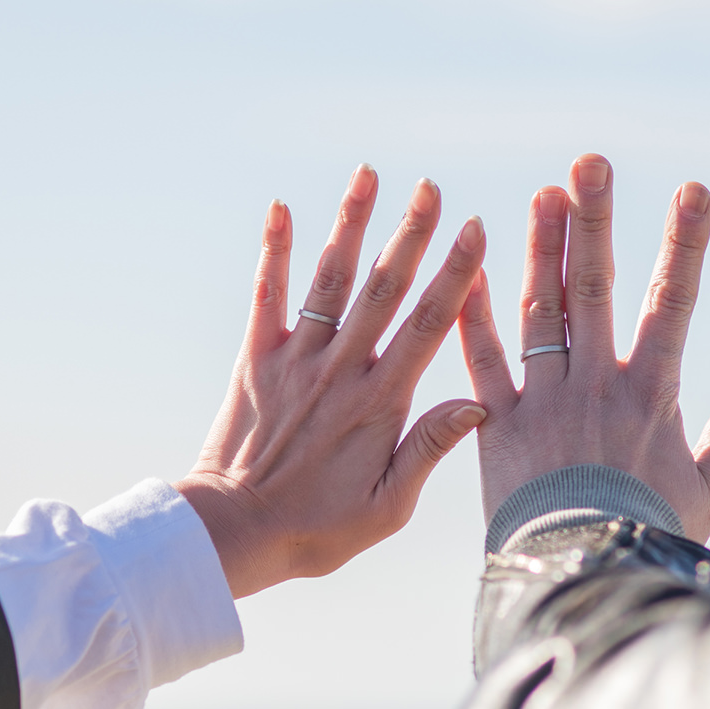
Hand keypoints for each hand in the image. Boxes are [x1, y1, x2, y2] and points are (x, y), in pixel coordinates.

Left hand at [178, 167, 488, 597]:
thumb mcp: (386, 508)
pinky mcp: (255, 360)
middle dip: (410, 234)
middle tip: (432, 187)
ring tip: (369, 175)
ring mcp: (295, 360)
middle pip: (384, 289)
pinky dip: (274, 250)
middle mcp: (339, 371)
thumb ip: (428, 450)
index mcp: (379, 404)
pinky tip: (280, 208)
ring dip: (351, 224)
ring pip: (330, 279)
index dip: (455, 275)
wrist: (233, 533)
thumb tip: (476, 403)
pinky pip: (267, 295)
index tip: (476, 230)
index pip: (428, 326)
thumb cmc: (315, 531)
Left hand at [458, 154, 709, 542]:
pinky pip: (482, 361)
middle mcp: (596, 385)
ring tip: (543, 195)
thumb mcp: (706, 488)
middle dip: (595, 222)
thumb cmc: (650, 540)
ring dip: (541, 250)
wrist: (580, 582)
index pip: (672, 302)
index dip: (683, 244)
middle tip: (591, 164)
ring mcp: (544, 401)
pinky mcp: (497, 426)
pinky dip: (475, 316)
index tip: (692, 190)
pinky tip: (470, 270)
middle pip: (596, 288)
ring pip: (542, 311)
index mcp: (651, 394)